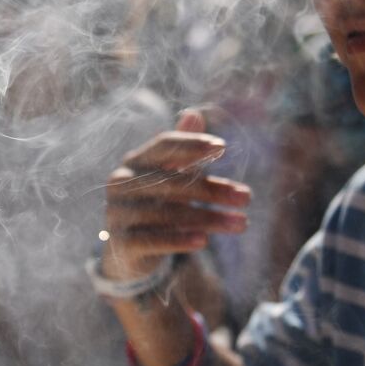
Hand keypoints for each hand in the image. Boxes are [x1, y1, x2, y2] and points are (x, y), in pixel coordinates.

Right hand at [103, 107, 250, 281]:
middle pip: (172, 181)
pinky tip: (205, 241)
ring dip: (208, 218)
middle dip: (212, 189)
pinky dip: (179, 240)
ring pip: (168, 213)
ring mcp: (117, 212)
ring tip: (241, 223)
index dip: (192, 144)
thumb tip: (194, 114)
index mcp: (135, 161)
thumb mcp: (171, 178)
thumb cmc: (156, 205)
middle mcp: (120, 183)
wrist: (128, 251)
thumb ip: (183, 153)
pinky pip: (153, 240)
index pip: (164, 144)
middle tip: (247, 197)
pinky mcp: (120, 242)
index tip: (223, 147)